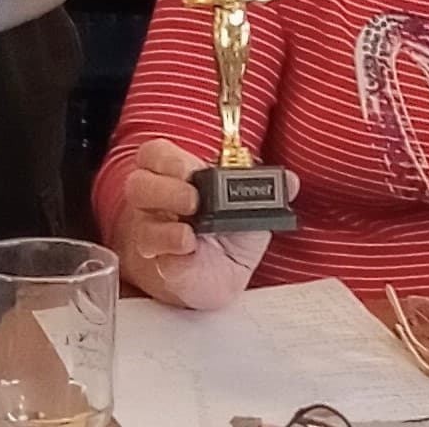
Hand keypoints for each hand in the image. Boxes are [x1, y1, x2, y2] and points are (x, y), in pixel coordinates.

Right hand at [114, 138, 280, 310]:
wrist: (217, 274)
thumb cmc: (226, 231)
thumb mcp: (251, 205)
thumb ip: (268, 187)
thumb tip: (289, 181)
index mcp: (179, 177)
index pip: (155, 155)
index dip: (165, 158)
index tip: (189, 169)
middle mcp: (159, 204)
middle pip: (140, 184)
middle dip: (166, 189)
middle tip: (193, 199)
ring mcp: (155, 235)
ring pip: (141, 223)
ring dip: (165, 228)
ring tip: (189, 233)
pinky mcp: (162, 266)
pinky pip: (156, 258)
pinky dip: (171, 254)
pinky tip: (187, 252)